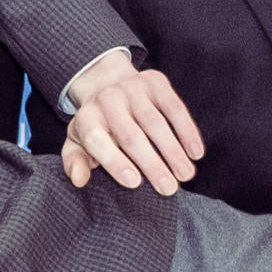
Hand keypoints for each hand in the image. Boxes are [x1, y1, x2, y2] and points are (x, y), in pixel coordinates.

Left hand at [58, 48, 205, 192]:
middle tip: (169, 189)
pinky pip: (175, 107)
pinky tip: (196, 153)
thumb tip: (79, 180)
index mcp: (87, 118)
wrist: (109, 83)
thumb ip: (75, 162)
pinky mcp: (156, 83)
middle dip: (152, 164)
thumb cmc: (97, 125)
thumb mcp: (78, 143)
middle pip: (131, 135)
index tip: (135, 183)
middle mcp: (108, 100)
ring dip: (173, 151)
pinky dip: (187, 131)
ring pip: (155, 123)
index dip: (115, 162)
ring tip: (185, 175)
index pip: (97, 140)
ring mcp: (133, 89)